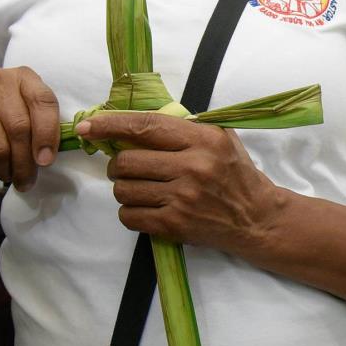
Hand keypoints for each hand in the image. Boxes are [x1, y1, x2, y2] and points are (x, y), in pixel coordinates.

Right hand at [0, 67, 59, 189]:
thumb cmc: (1, 124)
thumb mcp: (28, 119)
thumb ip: (44, 130)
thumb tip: (47, 158)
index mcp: (24, 78)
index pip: (43, 101)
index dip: (48, 134)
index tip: (46, 161)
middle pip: (19, 128)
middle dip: (26, 163)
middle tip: (27, 180)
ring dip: (5, 171)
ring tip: (8, 176)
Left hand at [75, 113, 280, 253]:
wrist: (256, 218)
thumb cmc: (236, 173)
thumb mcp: (220, 138)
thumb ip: (184, 127)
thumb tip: (136, 120)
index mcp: (202, 140)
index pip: (145, 126)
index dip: (111, 124)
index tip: (88, 126)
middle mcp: (192, 167)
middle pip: (127, 161)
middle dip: (117, 165)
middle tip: (125, 167)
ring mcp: (182, 198)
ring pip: (124, 190)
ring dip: (124, 188)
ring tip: (139, 188)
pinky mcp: (175, 225)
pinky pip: (130, 216)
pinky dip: (130, 212)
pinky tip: (145, 207)